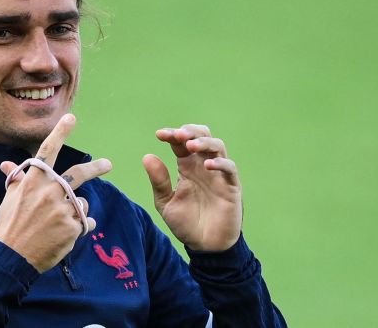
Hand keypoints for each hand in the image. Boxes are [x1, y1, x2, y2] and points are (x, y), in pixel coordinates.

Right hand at [0, 114, 111, 271]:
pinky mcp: (73, 228)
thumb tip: (6, 164)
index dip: (60, 132)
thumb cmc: (9, 226)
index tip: (71, 117)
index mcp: (34, 181)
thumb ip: (16, 180)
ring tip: (58, 225)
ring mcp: (63, 209)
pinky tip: (65, 236)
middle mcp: (50, 191)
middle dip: (96, 168)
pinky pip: (85, 222)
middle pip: (79, 173)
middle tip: (108, 164)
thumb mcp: (9, 199)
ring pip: (81, 203)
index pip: (48, 150)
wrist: (11, 258)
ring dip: (76, 211)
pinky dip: (80, 227)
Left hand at [142, 124, 241, 250]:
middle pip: (202, 136)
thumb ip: (159, 181)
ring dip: (204, 142)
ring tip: (190, 145)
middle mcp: (203, 167)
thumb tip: (147, 156)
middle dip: (190, 131)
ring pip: (218, 147)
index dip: (172, 135)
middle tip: (178, 134)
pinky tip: (206, 165)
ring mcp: (218, 175)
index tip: (159, 134)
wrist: (205, 247)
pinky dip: (220, 163)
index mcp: (187, 167)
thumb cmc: (186, 224)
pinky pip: (230, 169)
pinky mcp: (231, 187)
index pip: (181, 143)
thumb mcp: (166, 203)